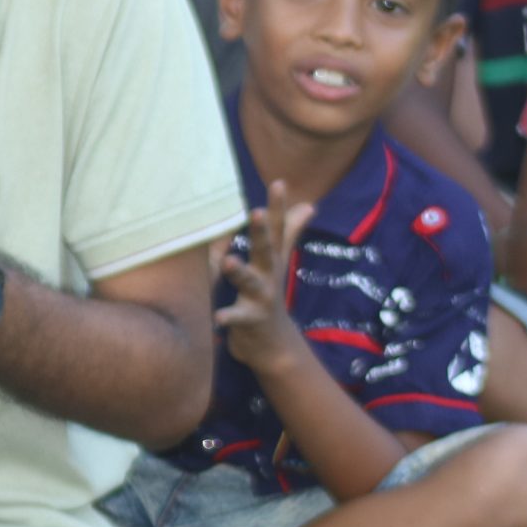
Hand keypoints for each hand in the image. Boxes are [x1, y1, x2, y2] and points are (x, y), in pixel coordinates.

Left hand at [215, 183, 313, 375]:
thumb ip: (288, 233)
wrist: (275, 345)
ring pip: (250, 282)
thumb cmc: (269, 295)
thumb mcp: (280, 263)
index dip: (278, 206)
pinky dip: (228, 318)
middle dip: (261, 232)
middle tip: (255, 212)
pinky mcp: (250, 321)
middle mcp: (269, 275)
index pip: (277, 229)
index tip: (279, 182)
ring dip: (239, 272)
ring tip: (228, 261)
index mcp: (271, 260)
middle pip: (266, 250)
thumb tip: (309, 205)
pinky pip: (237, 318)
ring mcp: (261, 298)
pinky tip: (217, 317)